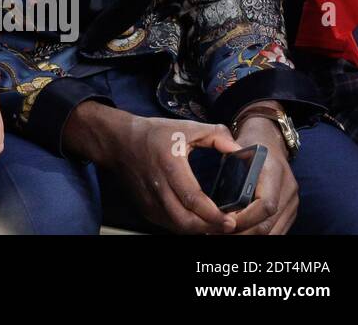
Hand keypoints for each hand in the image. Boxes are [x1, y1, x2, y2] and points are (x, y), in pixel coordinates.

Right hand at [100, 110, 241, 233]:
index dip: (213, 214)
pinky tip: (197, 221)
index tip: (231, 219)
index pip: (193, 198)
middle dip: (210, 227)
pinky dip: (185, 226)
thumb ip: (216, 136)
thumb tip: (238, 150)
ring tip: (215, 225)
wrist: (118, 140)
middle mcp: (157, 186)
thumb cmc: (152, 134)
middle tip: (228, 225)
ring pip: (177, 226)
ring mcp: (149, 200)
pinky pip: (168, 224)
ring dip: (198, 229)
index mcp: (169, 165)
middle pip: (185, 220)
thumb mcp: (186, 127)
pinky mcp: (145, 207)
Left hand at [228, 116, 298, 234]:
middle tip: (219, 233)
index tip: (225, 221)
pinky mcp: (291, 209)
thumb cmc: (249, 144)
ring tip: (226, 235)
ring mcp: (292, 201)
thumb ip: (230, 173)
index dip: (246, 218)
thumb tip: (213, 203)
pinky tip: (241, 234)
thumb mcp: (237, 152)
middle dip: (244, 233)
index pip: (266, 205)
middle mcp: (288, 189)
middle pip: (269, 224)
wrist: (270, 138)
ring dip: (250, 237)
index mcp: (274, 172)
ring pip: (274, 231)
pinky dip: (259, 235)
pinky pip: (277, 229)